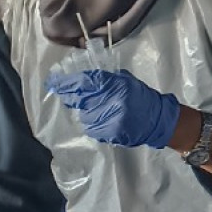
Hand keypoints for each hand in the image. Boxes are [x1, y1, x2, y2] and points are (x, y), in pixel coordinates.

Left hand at [46, 69, 181, 149]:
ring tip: (102, 111)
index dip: (66, 83)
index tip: (54, 82)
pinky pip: (91, 127)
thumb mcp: (125, 81)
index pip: (82, 82)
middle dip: (72, 97)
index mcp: (113, 85)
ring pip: (84, 115)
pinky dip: (94, 123)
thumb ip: (104, 79)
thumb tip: (80, 79)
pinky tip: (105, 121)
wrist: (157, 119)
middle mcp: (108, 101)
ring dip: (87, 112)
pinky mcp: (107, 132)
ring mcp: (107, 118)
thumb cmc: (142, 97)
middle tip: (70, 96)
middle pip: (79, 99)